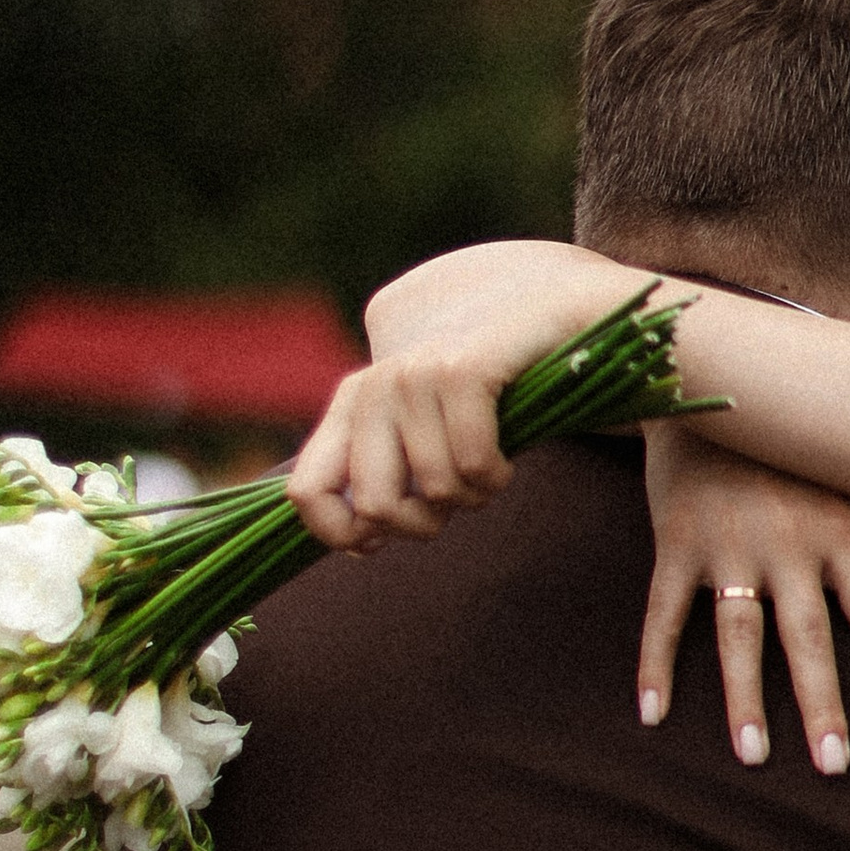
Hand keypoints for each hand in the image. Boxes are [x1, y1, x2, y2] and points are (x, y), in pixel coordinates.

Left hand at [284, 347, 513, 551]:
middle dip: (422, 524)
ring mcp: (415, 374)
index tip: (380, 541)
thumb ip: (382, 473)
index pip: (306, 491)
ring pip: (435, 490)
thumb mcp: (420, 425)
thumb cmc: (484, 386)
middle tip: (453, 502)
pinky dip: (496, 476)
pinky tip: (506, 458)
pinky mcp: (461, 370)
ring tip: (488, 469)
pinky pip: (473, 465)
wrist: (543, 306)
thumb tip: (358, 544)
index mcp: (352, 403)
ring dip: (473, 497)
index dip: (341, 534)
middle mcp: (374, 385)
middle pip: (375, 505)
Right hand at [637, 425, 849, 774]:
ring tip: (752, 757)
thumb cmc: (795, 450)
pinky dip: (654, 662)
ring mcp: (728, 548)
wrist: (712, 385)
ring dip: (744, 696)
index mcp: (839, 536)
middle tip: (834, 766)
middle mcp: (788, 548)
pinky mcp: (676, 545)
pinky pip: (664, 613)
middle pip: (809, 637)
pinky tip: (653, 714)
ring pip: (739, 634)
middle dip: (823, 702)